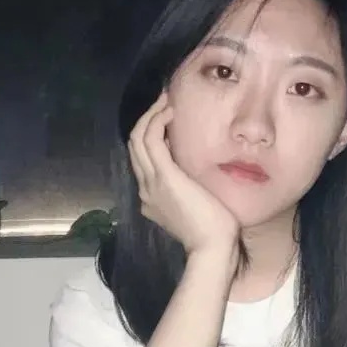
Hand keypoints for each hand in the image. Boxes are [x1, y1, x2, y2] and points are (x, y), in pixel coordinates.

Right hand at [128, 94, 239, 261]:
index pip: (142, 157)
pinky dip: (157, 121)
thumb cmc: (212, 229)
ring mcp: (151, 182)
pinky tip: (170, 110)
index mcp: (150, 196)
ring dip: (150, 114)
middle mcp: (145, 187)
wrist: (212, 247)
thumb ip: (187, 189)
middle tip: (164, 101)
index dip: (150, 134)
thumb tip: (192, 172)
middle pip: (135, 144)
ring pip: (138, 138)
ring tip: (166, 99)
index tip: (167, 119)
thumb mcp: (195, 205)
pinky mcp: (164, 176)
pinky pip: (151, 140)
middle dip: (147, 118)